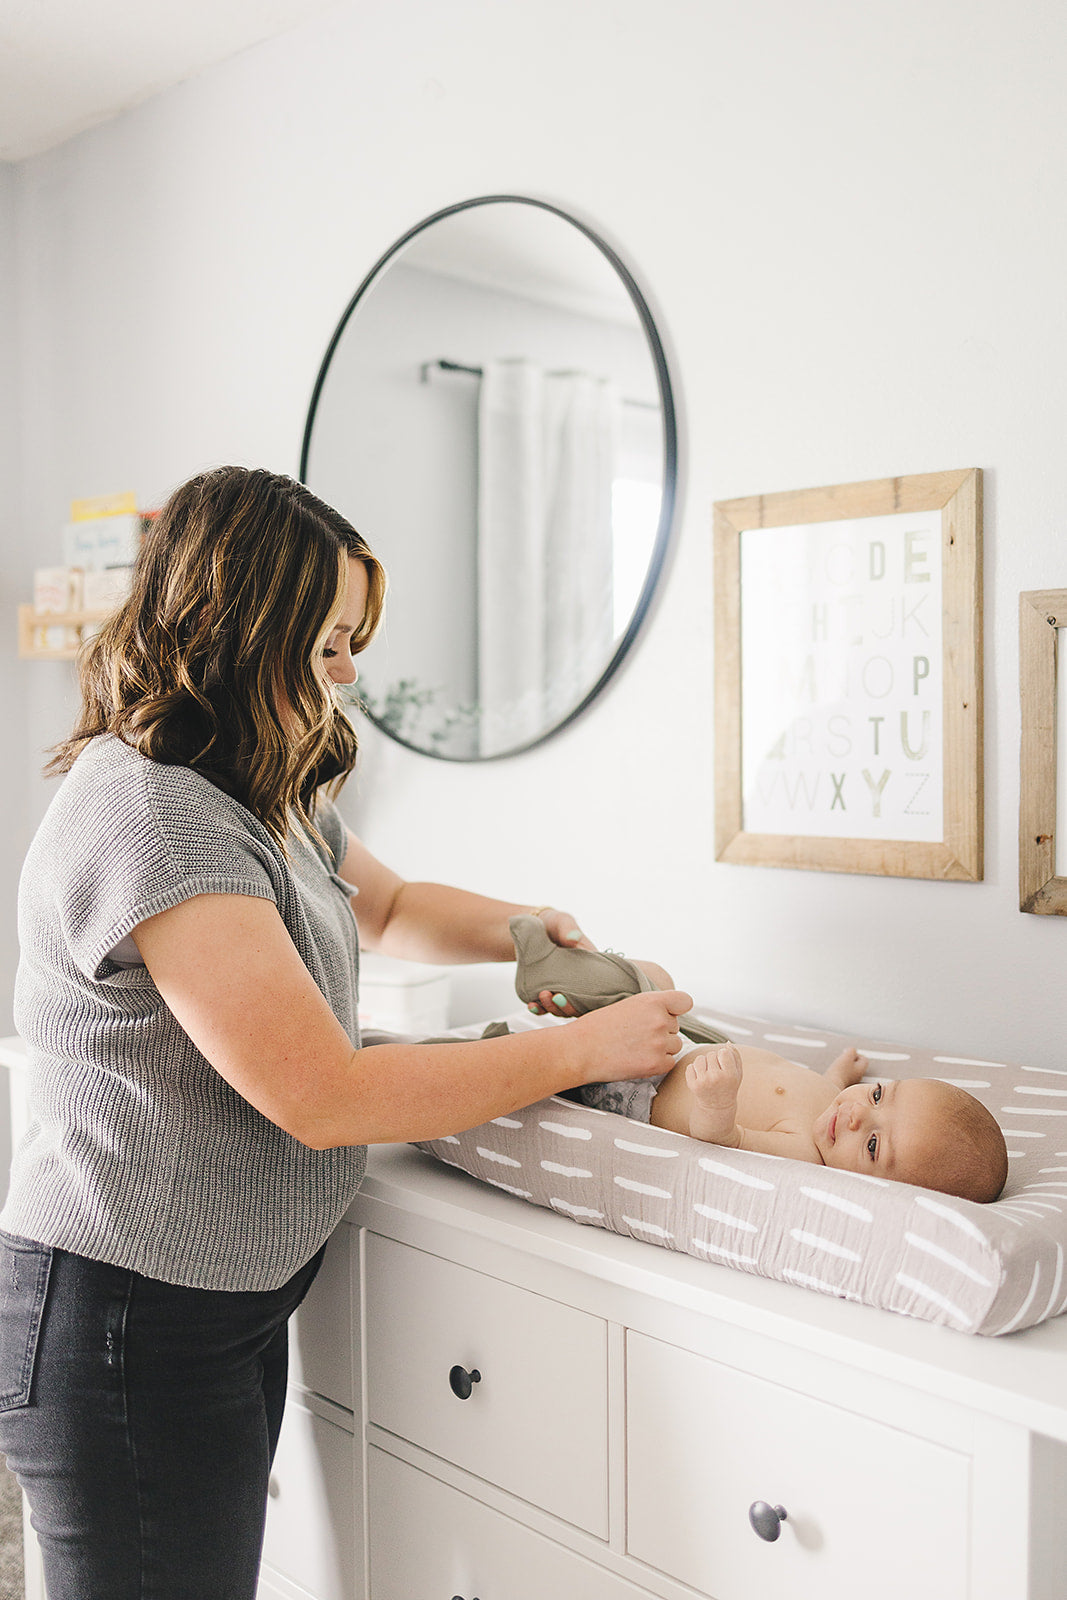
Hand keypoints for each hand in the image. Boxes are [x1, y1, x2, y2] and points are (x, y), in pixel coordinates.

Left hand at [525, 907, 595, 1017]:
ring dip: (554, 1008)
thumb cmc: (554, 923)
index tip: (581, 998)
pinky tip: (532, 1005)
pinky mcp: (545, 990)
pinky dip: (539, 1009)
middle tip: (557, 997)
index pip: (598, 989)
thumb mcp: (563, 922)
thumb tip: (573, 938)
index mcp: (590, 967)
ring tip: (543, 997)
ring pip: (563, 1008)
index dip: (592, 999)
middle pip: (580, 1004)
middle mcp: (578, 982)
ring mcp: (561, 988)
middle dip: (570, 1007)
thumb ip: (569, 929)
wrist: (531, 927)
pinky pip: (544, 1006)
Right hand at [572, 989, 693, 1083]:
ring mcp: (659, 1043)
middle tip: (636, 1035)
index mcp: (652, 1001)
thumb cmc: (597, 1027)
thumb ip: (651, 1008)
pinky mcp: (656, 1064)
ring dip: (660, 1048)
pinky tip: (637, 1059)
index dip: (676, 1009)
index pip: (685, 1001)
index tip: (668, 1014)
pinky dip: (657, 1064)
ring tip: (635, 1048)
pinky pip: (669, 1063)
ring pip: (674, 1045)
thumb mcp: (627, 1005)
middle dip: (662, 1031)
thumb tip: (670, 1016)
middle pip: (676, 1027)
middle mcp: (660, 1020)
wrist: (579, 1050)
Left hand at [685, 1044, 742, 1111]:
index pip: (723, 1052)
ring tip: (708, 1073)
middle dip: (713, 1060)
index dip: (723, 1055)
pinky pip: (690, 1067)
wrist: (717, 1107)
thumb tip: (727, 1043)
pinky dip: (694, 1070)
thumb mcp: (738, 1073)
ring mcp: (703, 1082)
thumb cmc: (728, 1087)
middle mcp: (716, 1078)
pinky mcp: (692, 1085)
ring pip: (699, 1059)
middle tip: (717, 1072)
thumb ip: (735, 1056)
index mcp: (730, 1075)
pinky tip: (701, 1078)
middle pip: (710, 1054)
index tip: (724, 1064)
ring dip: (703, 1063)